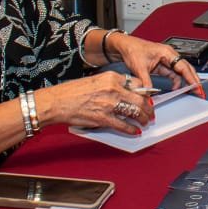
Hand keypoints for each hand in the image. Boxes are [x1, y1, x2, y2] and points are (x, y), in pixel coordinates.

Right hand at [35, 70, 157, 134]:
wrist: (57, 102)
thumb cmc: (73, 91)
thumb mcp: (96, 80)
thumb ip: (112, 85)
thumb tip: (127, 92)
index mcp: (112, 77)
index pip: (137, 83)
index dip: (145, 92)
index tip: (148, 97)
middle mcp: (113, 89)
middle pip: (140, 99)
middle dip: (148, 108)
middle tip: (150, 112)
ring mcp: (109, 104)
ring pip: (135, 112)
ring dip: (143, 118)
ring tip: (145, 122)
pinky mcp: (103, 118)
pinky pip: (123, 125)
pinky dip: (131, 129)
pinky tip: (135, 131)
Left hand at [108, 32, 203, 97]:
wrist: (125, 46)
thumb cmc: (133, 50)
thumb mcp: (139, 68)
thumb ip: (146, 83)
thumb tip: (150, 95)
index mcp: (167, 53)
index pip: (184, 67)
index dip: (192, 78)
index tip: (198, 87)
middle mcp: (169, 56)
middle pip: (186, 69)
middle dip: (194, 80)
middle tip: (200, 92)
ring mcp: (167, 60)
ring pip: (181, 72)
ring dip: (185, 82)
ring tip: (191, 92)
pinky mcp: (162, 65)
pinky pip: (173, 75)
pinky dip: (176, 82)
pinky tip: (176, 89)